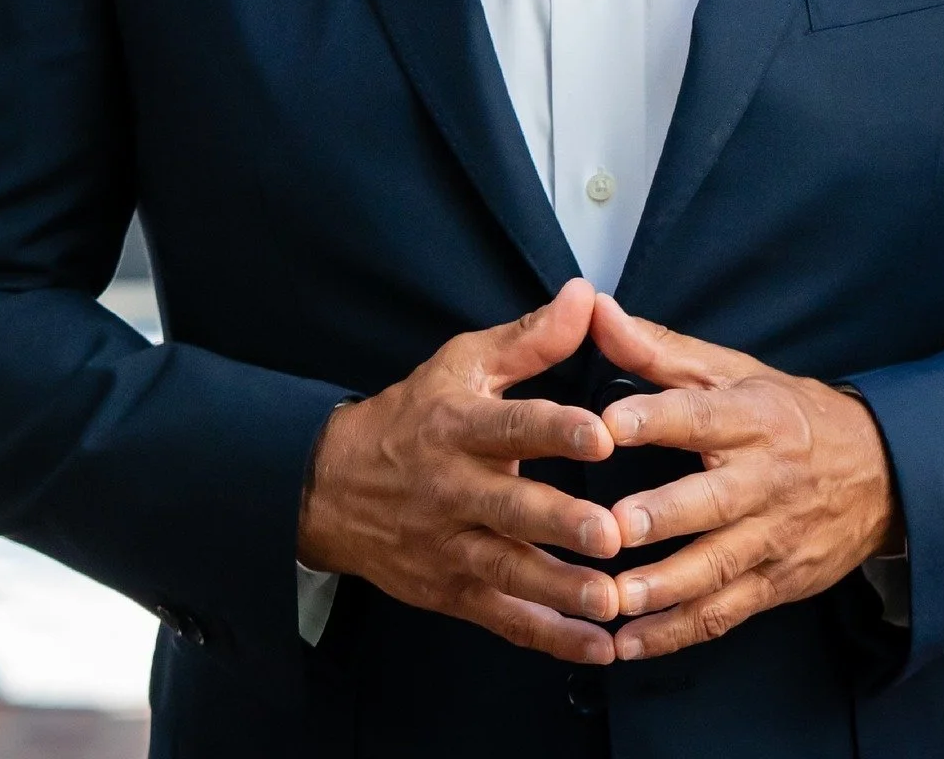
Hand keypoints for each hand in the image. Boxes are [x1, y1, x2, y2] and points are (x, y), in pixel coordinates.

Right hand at [296, 278, 626, 660]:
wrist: (332, 488)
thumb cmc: (415, 415)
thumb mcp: (462, 364)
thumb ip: (530, 339)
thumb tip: (586, 296)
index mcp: (458, 427)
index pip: (509, 426)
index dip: (555, 430)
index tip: (602, 435)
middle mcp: (453, 489)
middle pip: (509, 508)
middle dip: (560, 524)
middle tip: (611, 534)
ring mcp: (450, 546)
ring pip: (508, 572)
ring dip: (561, 591)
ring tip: (612, 602)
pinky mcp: (452, 591)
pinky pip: (504, 618)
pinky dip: (549, 637)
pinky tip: (597, 647)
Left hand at [592, 293, 902, 661]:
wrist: (881, 474)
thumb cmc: (789, 414)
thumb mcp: (733, 371)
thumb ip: (658, 348)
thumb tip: (595, 309)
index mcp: (752, 417)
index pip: (701, 414)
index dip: (656, 418)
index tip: (609, 425)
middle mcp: (764, 479)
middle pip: (711, 500)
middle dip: (662, 516)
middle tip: (610, 528)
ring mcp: (772, 537)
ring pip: (716, 567)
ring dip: (663, 588)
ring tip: (613, 599)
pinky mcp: (776, 583)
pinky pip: (723, 613)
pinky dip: (675, 633)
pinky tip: (629, 643)